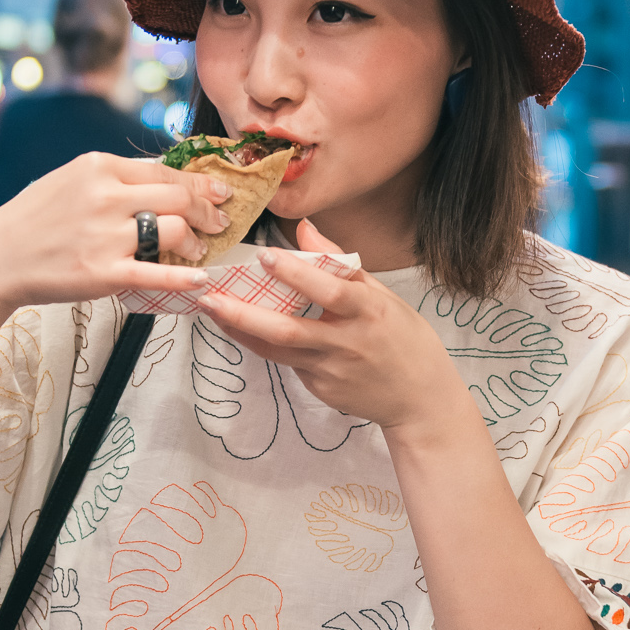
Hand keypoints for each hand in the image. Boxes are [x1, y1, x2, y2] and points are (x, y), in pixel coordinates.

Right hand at [0, 152, 230, 360]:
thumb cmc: (32, 220)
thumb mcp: (68, 180)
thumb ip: (112, 178)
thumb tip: (161, 177)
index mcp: (97, 166)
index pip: (164, 170)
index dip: (199, 183)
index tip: (219, 191)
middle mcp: (104, 196)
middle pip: (178, 197)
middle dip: (208, 210)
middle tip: (220, 221)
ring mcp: (105, 235)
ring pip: (174, 231)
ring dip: (196, 243)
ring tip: (199, 251)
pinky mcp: (103, 273)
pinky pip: (158, 274)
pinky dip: (186, 277)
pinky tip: (201, 279)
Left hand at [201, 220, 473, 440]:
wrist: (419, 400)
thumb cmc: (404, 340)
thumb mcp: (384, 296)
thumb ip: (342, 264)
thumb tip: (304, 229)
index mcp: (371, 313)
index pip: (330, 291)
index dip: (296, 274)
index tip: (264, 255)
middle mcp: (348, 343)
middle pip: (289, 330)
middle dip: (245, 314)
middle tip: (210, 297)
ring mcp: (331, 371)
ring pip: (277, 350)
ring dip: (240, 330)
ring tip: (211, 310)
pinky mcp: (320, 389)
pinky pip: (287, 362)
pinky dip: (263, 343)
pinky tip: (241, 328)